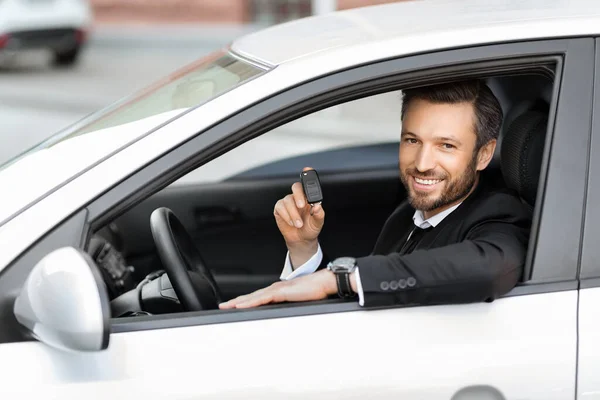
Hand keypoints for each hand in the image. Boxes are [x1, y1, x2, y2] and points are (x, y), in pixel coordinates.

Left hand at [219, 269, 337, 308]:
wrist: (324, 282)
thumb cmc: (315, 291)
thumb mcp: (297, 300)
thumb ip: (288, 304)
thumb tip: (281, 311)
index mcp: (277, 290)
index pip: (257, 297)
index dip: (244, 301)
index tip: (234, 306)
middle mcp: (274, 288)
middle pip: (251, 296)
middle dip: (236, 301)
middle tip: (223, 306)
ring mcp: (276, 289)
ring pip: (253, 297)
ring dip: (239, 302)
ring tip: (227, 306)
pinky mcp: (280, 292)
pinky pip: (262, 298)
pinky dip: (250, 302)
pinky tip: (241, 305)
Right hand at [274, 167, 324, 265]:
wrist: (301, 240)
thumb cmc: (310, 228)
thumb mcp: (318, 222)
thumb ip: (319, 213)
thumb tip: (317, 206)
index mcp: (308, 198)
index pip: (308, 184)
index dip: (307, 175)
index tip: (307, 170)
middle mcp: (298, 198)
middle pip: (296, 187)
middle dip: (298, 195)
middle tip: (302, 206)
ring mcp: (288, 202)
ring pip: (288, 200)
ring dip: (294, 213)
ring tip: (299, 224)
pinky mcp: (279, 209)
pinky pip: (280, 207)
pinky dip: (287, 216)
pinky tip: (292, 223)